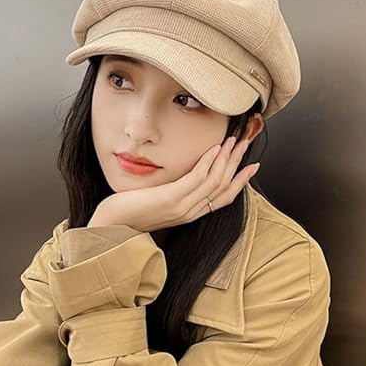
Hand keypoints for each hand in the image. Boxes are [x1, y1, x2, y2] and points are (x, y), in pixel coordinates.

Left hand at [88, 136, 259, 230]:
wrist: (111, 226)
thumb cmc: (130, 212)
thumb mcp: (159, 201)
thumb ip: (174, 192)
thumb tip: (181, 178)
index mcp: (191, 213)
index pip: (225, 197)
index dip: (241, 181)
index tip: (253, 166)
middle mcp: (191, 212)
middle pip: (224, 186)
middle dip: (238, 162)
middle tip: (246, 143)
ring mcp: (183, 207)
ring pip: (215, 180)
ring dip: (226, 158)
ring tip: (233, 140)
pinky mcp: (172, 199)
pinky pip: (197, 178)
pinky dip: (208, 161)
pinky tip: (214, 148)